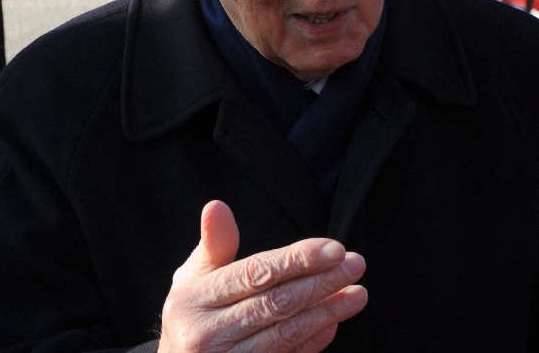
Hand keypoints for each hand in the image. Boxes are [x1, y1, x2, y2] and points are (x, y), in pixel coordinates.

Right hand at [158, 201, 366, 352]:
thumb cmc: (189, 317)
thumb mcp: (191, 279)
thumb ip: (213, 246)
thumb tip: (217, 206)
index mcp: (193, 299)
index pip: (253, 274)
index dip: (296, 260)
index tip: (333, 248)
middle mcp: (207, 332)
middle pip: (275, 302)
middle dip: (320, 282)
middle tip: (355, 264)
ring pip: (286, 333)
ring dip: (326, 312)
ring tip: (357, 293)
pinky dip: (313, 341)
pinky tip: (334, 323)